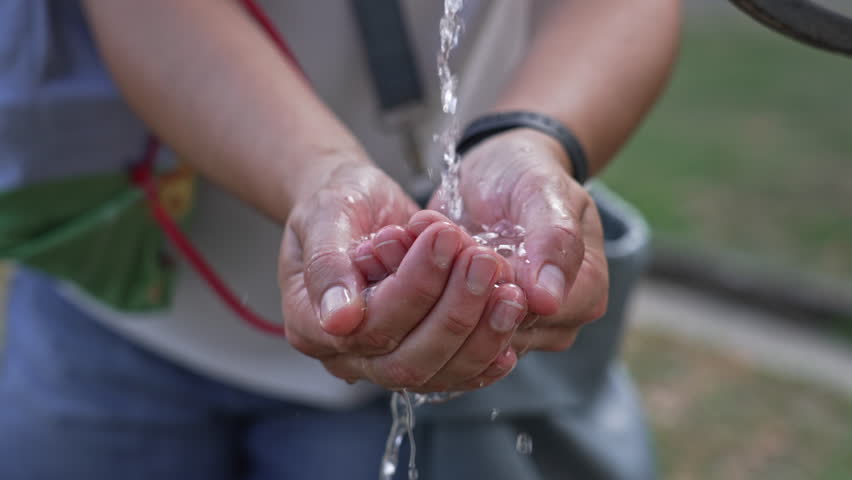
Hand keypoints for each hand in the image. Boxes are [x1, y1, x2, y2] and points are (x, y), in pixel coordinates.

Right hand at [279, 165, 525, 391]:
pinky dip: (487, 351)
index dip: (414, 287)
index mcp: (310, 324)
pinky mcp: (418, 354)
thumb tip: (340, 319)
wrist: (355, 204)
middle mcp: (346, 354)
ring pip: (437, 372)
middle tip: (485, 262)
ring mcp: (383, 360)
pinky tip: (510, 324)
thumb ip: (327, 263)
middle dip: (454, 312)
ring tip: (510, 292)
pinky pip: (455, 371)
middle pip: (407, 360)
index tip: (447, 239)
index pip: (370, 325)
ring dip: (480, 335)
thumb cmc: (336, 202)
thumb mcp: (324, 215)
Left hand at [429, 129, 608, 354]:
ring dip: (425, 284)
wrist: (500, 168)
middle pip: (491, 330)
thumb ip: (552, 241)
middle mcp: (551, 324)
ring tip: (408, 236)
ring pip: (457, 331)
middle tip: (426, 231)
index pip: (529, 317)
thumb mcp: (544, 192)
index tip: (457, 240)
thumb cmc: (529, 174)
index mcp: (583, 296)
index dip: (486, 285)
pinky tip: (397, 251)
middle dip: (449, 281)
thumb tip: (547, 301)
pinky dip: (413, 286)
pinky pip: (437, 321)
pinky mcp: (471, 322)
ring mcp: (509, 328)